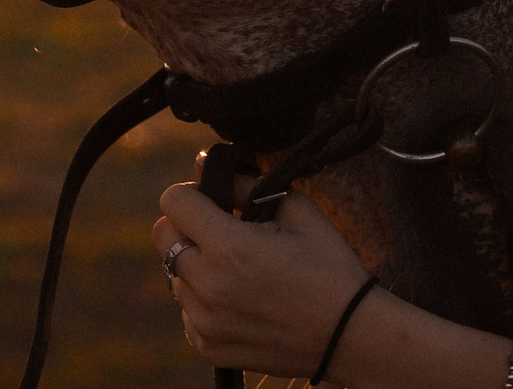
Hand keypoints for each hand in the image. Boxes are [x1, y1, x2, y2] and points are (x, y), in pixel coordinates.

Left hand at [155, 183, 378, 377]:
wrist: (349, 334)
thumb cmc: (329, 267)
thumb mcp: (297, 210)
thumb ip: (245, 185)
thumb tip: (204, 166)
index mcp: (229, 247)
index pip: (173, 202)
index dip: (191, 192)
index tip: (213, 200)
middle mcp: (208, 286)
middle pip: (163, 237)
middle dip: (186, 225)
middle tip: (222, 230)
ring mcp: (205, 321)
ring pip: (175, 275)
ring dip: (197, 265)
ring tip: (239, 270)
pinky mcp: (209, 347)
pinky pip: (187, 312)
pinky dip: (204, 300)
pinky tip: (240, 298)